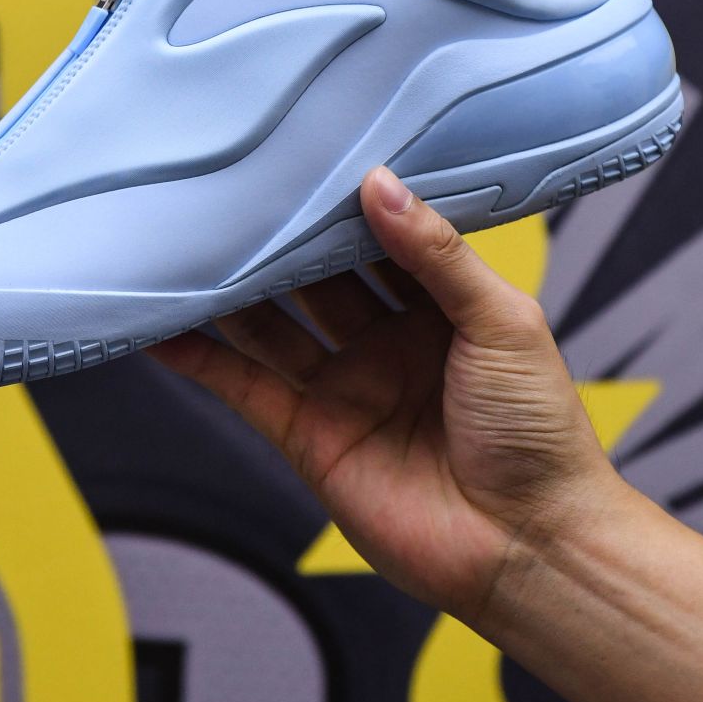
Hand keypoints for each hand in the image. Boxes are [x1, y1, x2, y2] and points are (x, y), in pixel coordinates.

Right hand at [150, 166, 617, 628]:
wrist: (528, 546)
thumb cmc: (538, 434)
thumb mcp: (502, 322)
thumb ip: (436, 255)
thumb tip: (379, 184)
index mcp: (441, 307)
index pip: (380, 240)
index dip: (344, 204)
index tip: (304, 155)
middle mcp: (387, 342)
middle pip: (317, 278)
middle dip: (279, 239)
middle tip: (231, 188)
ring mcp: (345, 388)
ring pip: (272, 325)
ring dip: (230, 290)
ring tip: (182, 240)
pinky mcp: (309, 435)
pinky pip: (244, 386)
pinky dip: (200, 359)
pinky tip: (163, 325)